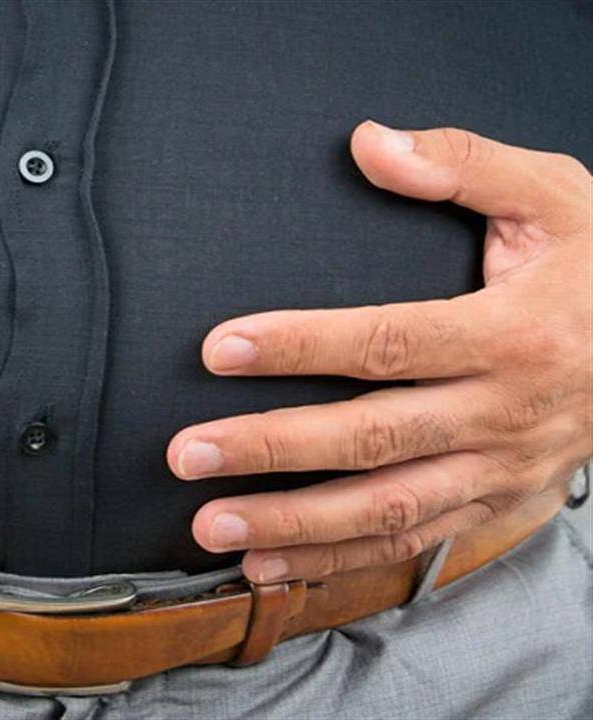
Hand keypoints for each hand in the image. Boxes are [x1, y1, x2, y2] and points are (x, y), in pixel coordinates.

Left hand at [168, 121, 590, 582]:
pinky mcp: (496, 503)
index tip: (220, 348)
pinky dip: (338, 561)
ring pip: (385, 509)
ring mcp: (500, 470)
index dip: (301, 346)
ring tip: (211, 526)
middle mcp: (504, 414)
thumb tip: (369, 144)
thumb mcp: (557, 196)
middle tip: (189, 452)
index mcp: (513, 333)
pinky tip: (269, 567)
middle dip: (273, 449)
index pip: (388, 343)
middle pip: (372, 439)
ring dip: (293, 525)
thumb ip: (464, 165)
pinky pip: (411, 542)